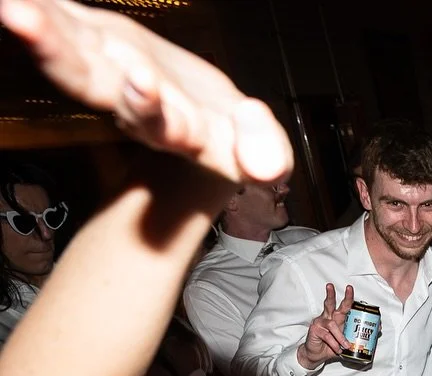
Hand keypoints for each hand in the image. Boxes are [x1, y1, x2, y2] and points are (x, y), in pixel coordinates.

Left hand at [0, 0, 290, 183]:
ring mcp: (109, 72)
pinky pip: (65, 23)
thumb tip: (268, 167)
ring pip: (69, 53)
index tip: (140, 80)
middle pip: (91, 83)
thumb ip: (268, 156)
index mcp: (177, 131)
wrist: (206, 134)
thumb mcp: (266, 154)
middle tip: (22, 20)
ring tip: (12, 5)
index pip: (158, 121)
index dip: (148, 104)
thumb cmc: (236, 141)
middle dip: (58, 56)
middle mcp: (133, 104)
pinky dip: (46, 9)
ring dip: (38, 28)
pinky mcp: (98, 43)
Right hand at [297, 283, 351, 369]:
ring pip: (332, 324)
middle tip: (347, 289)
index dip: (347, 298)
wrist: (318, 355)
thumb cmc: (332, 346)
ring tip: (346, 345)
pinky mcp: (315, 330)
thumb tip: (377, 329)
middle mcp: (328, 317)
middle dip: (336, 295)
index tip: (350, 288)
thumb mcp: (347, 340)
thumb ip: (358, 335)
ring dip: (341, 336)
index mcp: (337, 317)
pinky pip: (327, 335)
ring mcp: (320, 322)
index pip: (342, 306)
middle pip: (331, 304)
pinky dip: (334, 343)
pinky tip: (337, 349)